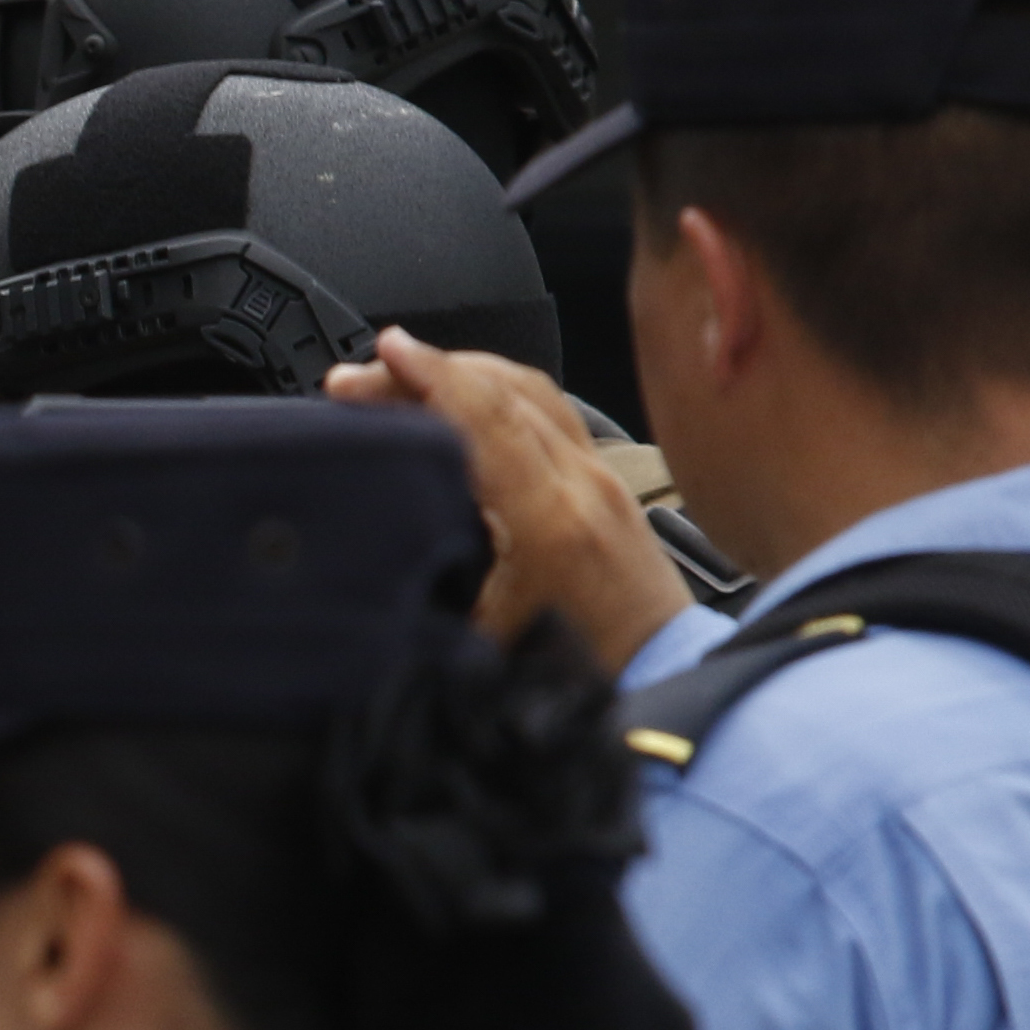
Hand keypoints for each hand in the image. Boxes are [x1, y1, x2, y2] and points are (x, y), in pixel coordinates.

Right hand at [326, 330, 697, 670]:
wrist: (662, 677)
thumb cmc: (582, 669)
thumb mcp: (483, 641)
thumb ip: (430, 588)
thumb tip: (371, 552)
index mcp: (550, 519)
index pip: (485, 418)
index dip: (429, 377)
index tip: (384, 353)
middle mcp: (582, 482)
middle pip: (503, 390)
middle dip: (428, 368)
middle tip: (367, 371)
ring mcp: (601, 474)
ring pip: (531, 390)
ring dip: (465, 372)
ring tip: (407, 374)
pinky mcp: (606, 480)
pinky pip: (550, 410)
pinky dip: (498, 392)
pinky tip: (467, 399)